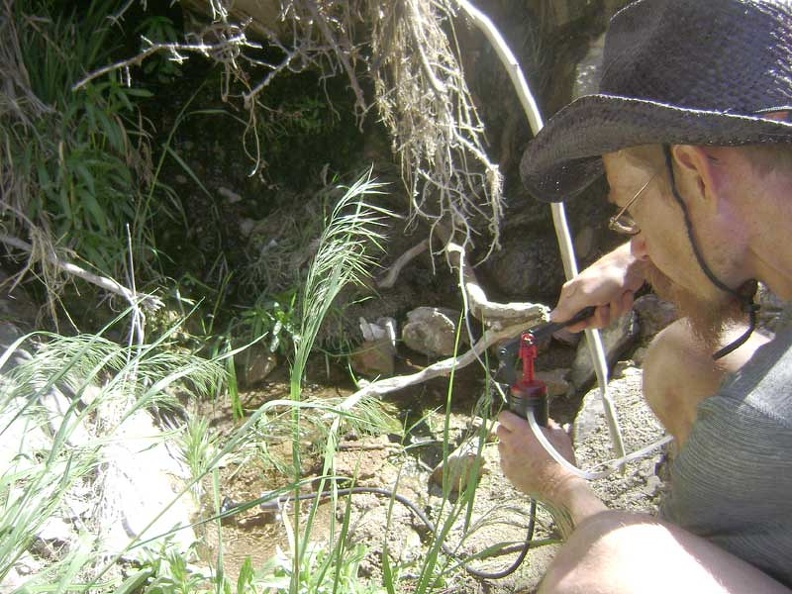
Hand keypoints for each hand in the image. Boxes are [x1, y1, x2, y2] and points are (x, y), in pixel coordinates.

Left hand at [496, 411, 605, 527]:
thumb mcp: (560, 435)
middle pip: (499, 430)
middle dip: (507, 430)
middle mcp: (511, 443)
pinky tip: (522, 463)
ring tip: (522, 451)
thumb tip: (544, 421)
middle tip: (519, 435)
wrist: (559, 486)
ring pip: (501, 446)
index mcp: (522, 431)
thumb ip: (549, 424)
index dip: (509, 417)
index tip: (515, 420)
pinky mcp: (508, 472)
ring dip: (508, 446)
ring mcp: (508, 458)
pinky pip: (503, 461)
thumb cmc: (561, 459)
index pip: (504, 416)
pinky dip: (510, 460)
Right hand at [552, 241, 645, 331]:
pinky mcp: (613, 299)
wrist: (631, 266)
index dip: (576, 325)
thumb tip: (552, 318)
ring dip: (614, 309)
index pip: (566, 319)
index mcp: (572, 296)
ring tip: (616, 296)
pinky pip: (618, 312)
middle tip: (604, 306)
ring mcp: (599, 299)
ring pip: (606, 318)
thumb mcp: (583, 295)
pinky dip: (623, 304)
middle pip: (589, 322)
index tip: (585, 322)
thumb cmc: (605, 278)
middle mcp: (584, 298)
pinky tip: (624, 294)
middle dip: (601, 317)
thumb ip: (567, 309)